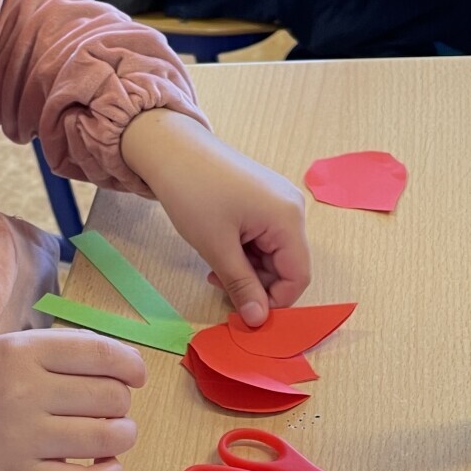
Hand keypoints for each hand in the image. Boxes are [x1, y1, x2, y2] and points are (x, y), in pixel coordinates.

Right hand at [0, 330, 145, 470]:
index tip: (135, 376)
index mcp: (20, 353)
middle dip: (121, 404)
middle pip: (111, 396)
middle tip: (105, 411)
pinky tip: (105, 469)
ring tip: (108, 438)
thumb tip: (119, 362)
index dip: (131, 365)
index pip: (100, 353)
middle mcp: (24, 393)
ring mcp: (24, 440)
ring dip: (122, 437)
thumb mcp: (1, 350)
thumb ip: (55, 350)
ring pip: (110, 436)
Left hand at [120, 111, 310, 325]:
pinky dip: (244, 251)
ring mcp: (278, 201)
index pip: (298, 277)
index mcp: (288, 219)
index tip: (245, 312)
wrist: (172, 149)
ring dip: (247, 269)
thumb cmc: (194, 193)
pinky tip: (220, 250)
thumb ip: (242, 286)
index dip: (275, 301)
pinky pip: (263, 237)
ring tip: (215, 267)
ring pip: (273, 253)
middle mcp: (292, 209)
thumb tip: (258, 321)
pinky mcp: (263, 198)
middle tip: (220, 286)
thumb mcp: (217, 248)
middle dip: (257, 284)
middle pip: (286, 266)